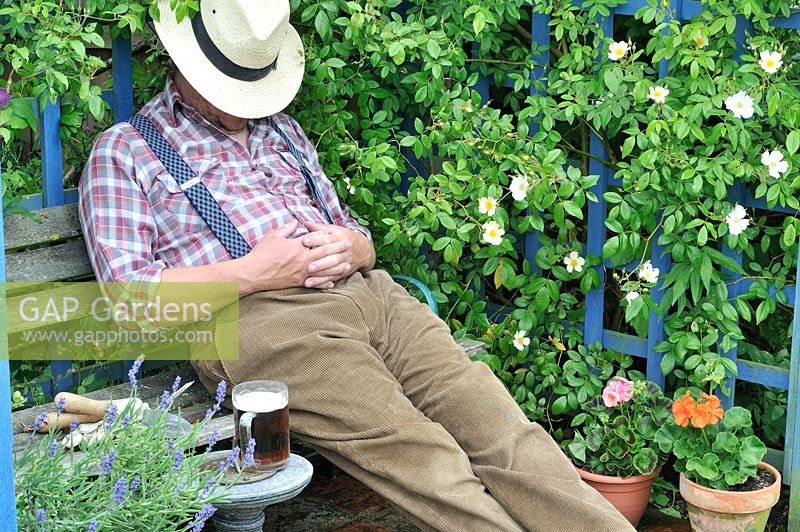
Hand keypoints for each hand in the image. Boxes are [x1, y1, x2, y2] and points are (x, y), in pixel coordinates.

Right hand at [237, 220, 352, 292]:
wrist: (253, 273)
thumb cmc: (262, 253)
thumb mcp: (273, 236)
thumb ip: (286, 228)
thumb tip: (295, 222)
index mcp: (297, 246)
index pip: (317, 240)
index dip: (328, 237)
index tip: (338, 235)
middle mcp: (302, 259)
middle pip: (325, 253)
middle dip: (338, 249)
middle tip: (349, 246)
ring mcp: (302, 272)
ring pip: (323, 270)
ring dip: (336, 267)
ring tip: (346, 265)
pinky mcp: (298, 283)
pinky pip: (314, 283)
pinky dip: (324, 283)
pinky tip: (332, 282)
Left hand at [301, 221, 374, 287]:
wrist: (363, 250)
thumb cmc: (344, 238)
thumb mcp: (335, 230)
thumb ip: (320, 228)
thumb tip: (305, 223)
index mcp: (340, 238)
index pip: (327, 239)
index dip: (316, 240)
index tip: (304, 241)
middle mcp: (343, 251)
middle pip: (331, 257)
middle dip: (320, 262)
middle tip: (309, 265)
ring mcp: (344, 263)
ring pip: (332, 269)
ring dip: (320, 274)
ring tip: (308, 278)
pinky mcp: (343, 272)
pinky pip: (332, 278)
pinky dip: (322, 282)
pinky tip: (311, 284)